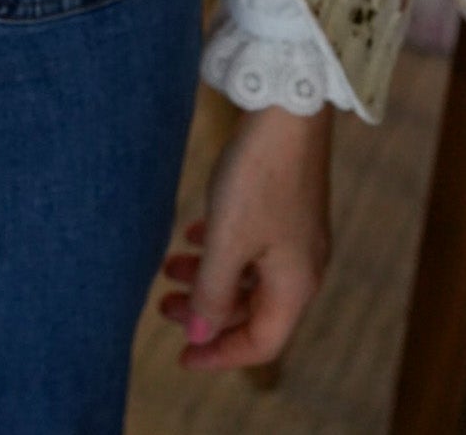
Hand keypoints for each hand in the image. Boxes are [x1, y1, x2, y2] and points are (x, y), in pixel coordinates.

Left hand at [158, 103, 332, 370]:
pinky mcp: (286, 207)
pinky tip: (194, 234)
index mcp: (295, 286)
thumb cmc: (258, 176)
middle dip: (207, 313)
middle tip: (162, 305)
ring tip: (168, 265)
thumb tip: (199, 335)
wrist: (287, 109)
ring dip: (209, 277)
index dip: (220, 355)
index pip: (261, 343)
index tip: (180, 355)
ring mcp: (296, 236)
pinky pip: (253, 245)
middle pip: (254, 311)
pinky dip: (223, 250)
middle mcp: (302, 267)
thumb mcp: (228, 240)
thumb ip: (212, 291)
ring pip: (250, 275)